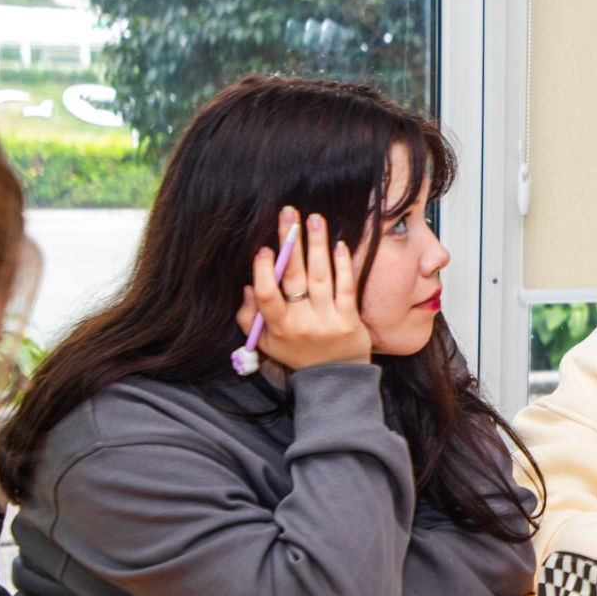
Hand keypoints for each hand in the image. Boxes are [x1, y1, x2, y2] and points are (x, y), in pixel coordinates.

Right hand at [235, 207, 370, 370]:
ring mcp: (327, 320)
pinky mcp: (349, 319)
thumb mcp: (267, 343)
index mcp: (278, 328)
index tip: (263, 249)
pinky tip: (339, 244)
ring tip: (314, 219)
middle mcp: (302, 323)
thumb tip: (247, 287)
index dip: (263, 272)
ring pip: (321, 276)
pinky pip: (346, 286)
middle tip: (289, 214)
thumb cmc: (298, 355)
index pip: (267, 296)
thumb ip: (250, 318)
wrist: (335, 381)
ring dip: (316, 245)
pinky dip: (343, 264)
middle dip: (290, 243)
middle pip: (293, 277)